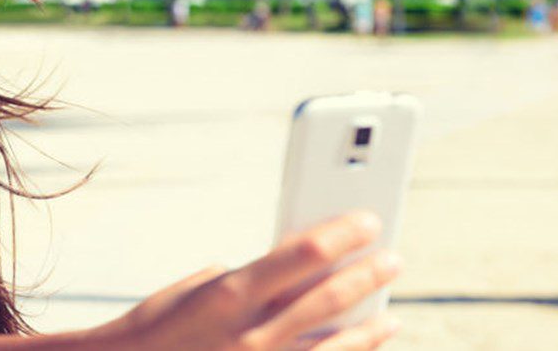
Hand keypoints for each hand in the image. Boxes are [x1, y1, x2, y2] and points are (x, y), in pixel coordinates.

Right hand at [97, 211, 402, 349]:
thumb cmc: (164, 322)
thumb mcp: (203, 287)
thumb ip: (254, 278)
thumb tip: (304, 268)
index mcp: (230, 293)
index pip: (304, 254)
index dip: (344, 233)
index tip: (369, 219)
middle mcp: (251, 333)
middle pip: (329, 297)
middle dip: (367, 274)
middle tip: (392, 257)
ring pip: (338, 345)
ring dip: (371, 323)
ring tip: (389, 309)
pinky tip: (368, 341)